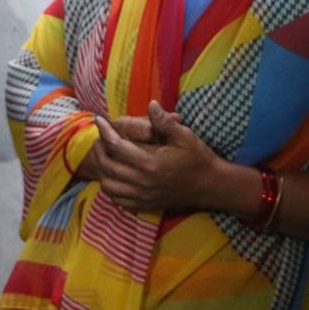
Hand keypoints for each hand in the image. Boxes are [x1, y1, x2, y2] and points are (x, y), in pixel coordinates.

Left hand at [92, 101, 221, 214]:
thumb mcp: (185, 136)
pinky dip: (111, 187)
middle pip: (107, 166)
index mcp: (151, 163)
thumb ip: (165, 122)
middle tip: (100, 135)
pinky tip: (113, 176)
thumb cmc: (198, 158)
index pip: (117, 146)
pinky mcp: (145, 204)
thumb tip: (150, 104)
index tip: (99, 119)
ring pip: (109, 186)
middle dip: (98, 149)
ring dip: (102, 170)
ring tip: (104, 155)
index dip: (105, 131)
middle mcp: (143, 182)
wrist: (210, 185)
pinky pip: (118, 200)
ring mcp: (143, 196)